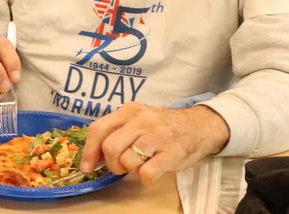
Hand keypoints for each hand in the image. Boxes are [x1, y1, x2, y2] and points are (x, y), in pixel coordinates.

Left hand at [80, 102, 229, 185]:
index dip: (89, 151)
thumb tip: (93, 156)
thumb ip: (119, 131)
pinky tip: (155, 170)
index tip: (88, 167)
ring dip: (132, 170)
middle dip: (113, 163)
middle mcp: (143, 119)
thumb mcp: (140, 119)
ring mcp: (158, 135)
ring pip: (128, 161)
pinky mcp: (173, 152)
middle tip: (124, 165)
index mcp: (131, 110)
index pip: (100, 128)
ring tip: (144, 163)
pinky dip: (147, 178)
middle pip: (110, 148)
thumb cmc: (164, 126)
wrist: (200, 125)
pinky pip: (146, 174)